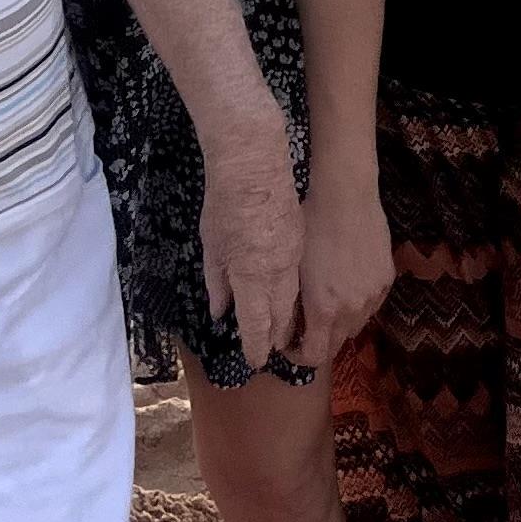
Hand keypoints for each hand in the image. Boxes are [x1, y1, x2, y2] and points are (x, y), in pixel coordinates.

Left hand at [198, 106, 306, 372]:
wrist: (256, 160)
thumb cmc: (226, 202)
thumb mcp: (213, 245)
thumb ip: (218, 282)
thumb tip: (220, 311)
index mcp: (253, 277)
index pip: (257, 324)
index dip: (256, 345)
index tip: (256, 360)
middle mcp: (280, 272)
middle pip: (282, 316)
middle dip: (278, 337)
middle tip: (273, 350)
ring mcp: (297, 255)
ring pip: (300, 299)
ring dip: (294, 317)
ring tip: (287, 330)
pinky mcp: (306, 239)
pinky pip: (307, 277)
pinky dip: (304, 292)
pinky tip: (300, 295)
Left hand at [288, 169, 392, 370]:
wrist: (345, 196)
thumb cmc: (309, 226)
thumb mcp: (291, 269)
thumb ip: (291, 305)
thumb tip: (284, 329)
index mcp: (323, 309)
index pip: (314, 356)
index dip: (299, 356)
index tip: (291, 345)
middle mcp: (351, 309)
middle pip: (337, 344)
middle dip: (320, 339)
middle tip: (306, 323)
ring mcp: (372, 295)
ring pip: (356, 325)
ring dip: (340, 322)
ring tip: (328, 300)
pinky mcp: (386, 280)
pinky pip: (371, 304)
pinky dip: (358, 303)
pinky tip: (348, 281)